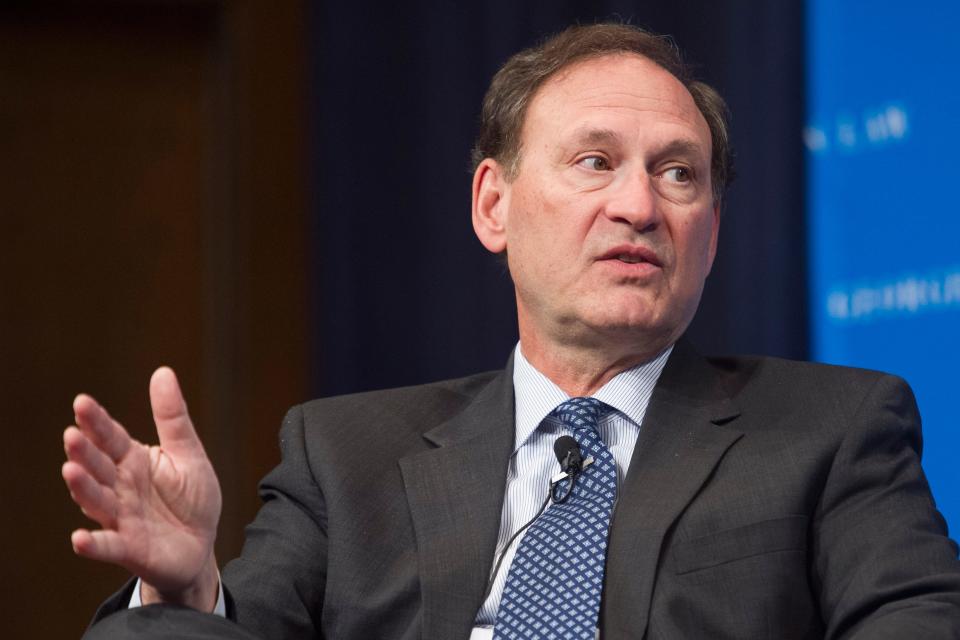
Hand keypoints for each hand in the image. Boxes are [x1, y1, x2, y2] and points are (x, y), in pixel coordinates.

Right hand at [62, 367, 221, 609]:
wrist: (201, 545)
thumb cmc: (191, 498)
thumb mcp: (188, 454)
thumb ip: (173, 418)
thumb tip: (162, 371)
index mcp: (134, 460)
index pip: (112, 437)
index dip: (97, 422)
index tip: (82, 402)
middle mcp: (121, 487)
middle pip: (99, 467)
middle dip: (85, 452)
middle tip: (72, 435)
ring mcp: (122, 517)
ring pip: (98, 501)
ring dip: (83, 489)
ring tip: (70, 471)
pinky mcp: (129, 548)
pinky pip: (108, 545)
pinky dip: (93, 544)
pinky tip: (79, 539)